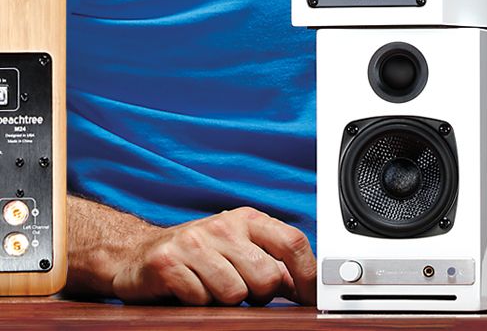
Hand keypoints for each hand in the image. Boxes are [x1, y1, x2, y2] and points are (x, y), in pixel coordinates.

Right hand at [110, 205, 316, 305]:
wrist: (137, 254)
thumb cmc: (196, 254)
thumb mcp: (238, 251)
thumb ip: (271, 265)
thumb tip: (304, 285)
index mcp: (247, 219)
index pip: (293, 241)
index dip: (307, 274)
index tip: (310, 298)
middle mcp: (224, 225)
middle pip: (267, 277)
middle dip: (258, 295)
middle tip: (239, 291)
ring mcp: (195, 241)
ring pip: (235, 294)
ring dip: (224, 301)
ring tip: (210, 289)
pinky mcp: (168, 262)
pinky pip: (201, 300)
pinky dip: (197, 304)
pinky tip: (188, 290)